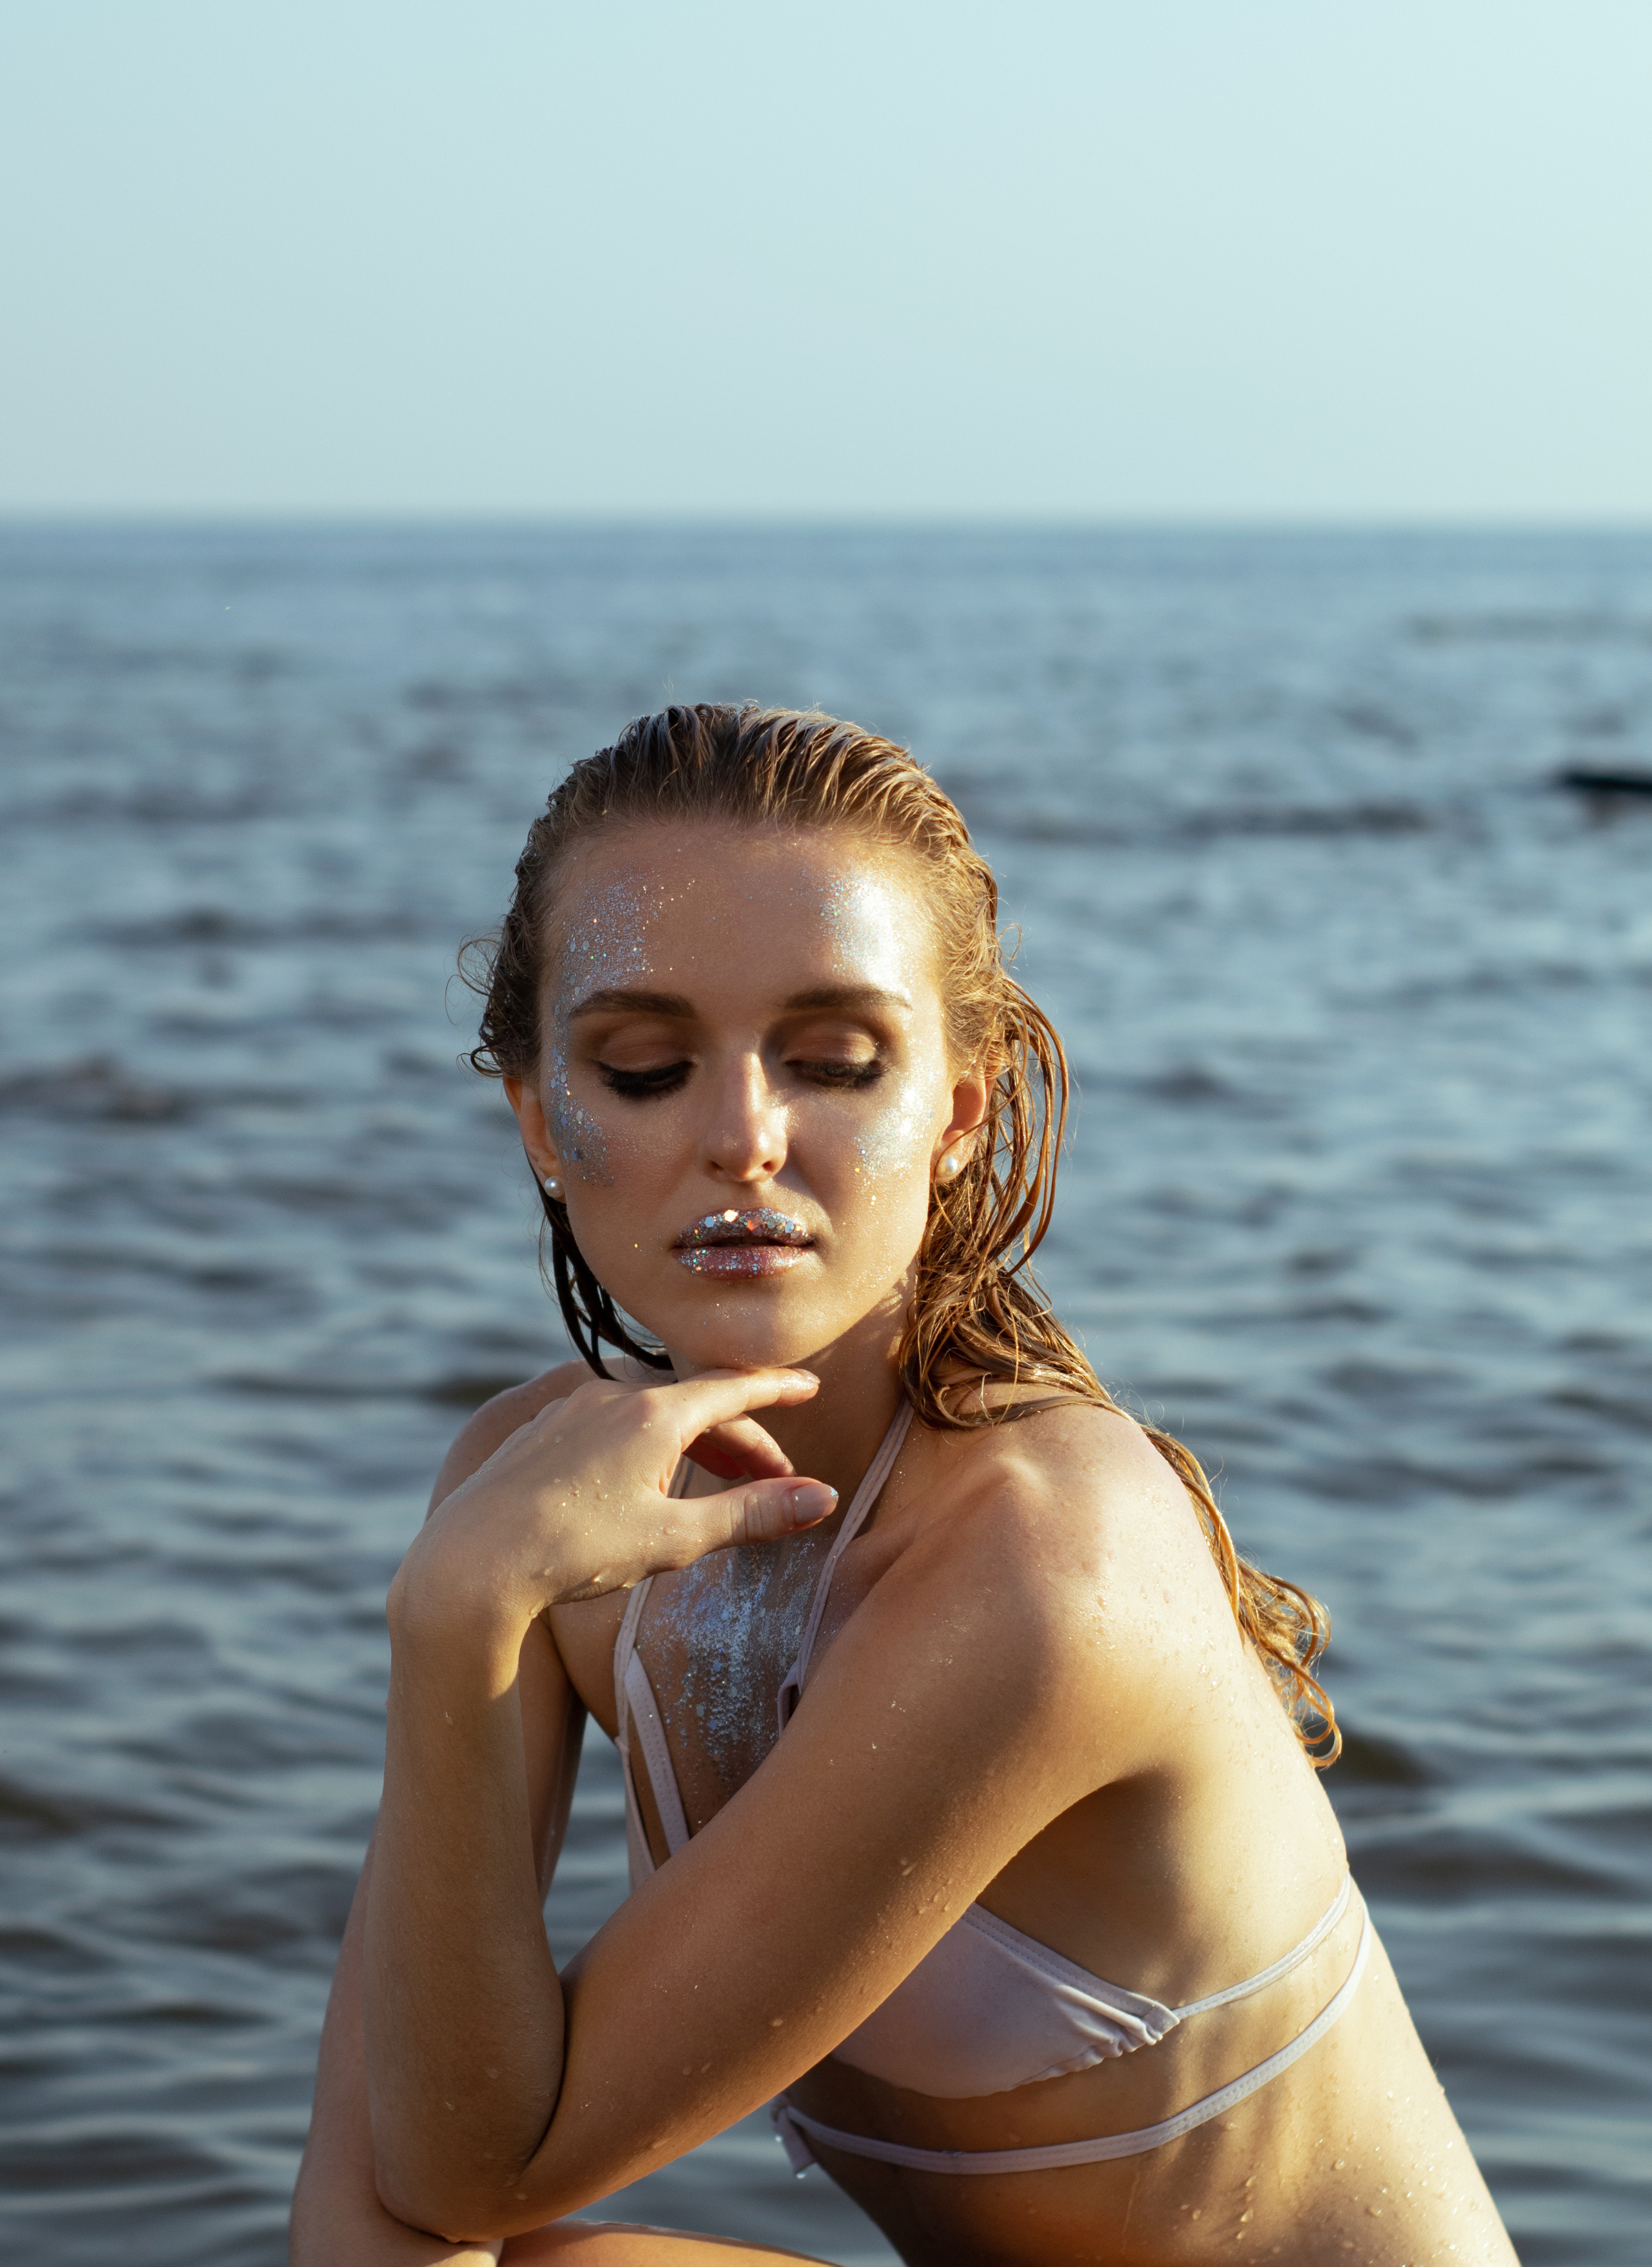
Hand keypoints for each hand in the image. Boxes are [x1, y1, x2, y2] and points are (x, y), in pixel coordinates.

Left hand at [390, 1369, 835, 1634]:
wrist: (471, 1563)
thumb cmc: (577, 1552)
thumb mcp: (677, 1540)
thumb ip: (752, 1515)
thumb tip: (823, 1498)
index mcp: (654, 1413)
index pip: (733, 1387)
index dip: (777, 1388)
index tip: (809, 1387)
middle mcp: (612, 1394)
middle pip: (695, 1401)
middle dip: (741, 1435)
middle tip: (774, 1478)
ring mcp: (570, 1408)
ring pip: (651, 1409)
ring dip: (693, 1438)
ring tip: (716, 1478)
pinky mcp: (540, 1430)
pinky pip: (610, 1419)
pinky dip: (647, 1439)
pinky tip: (644, 1478)